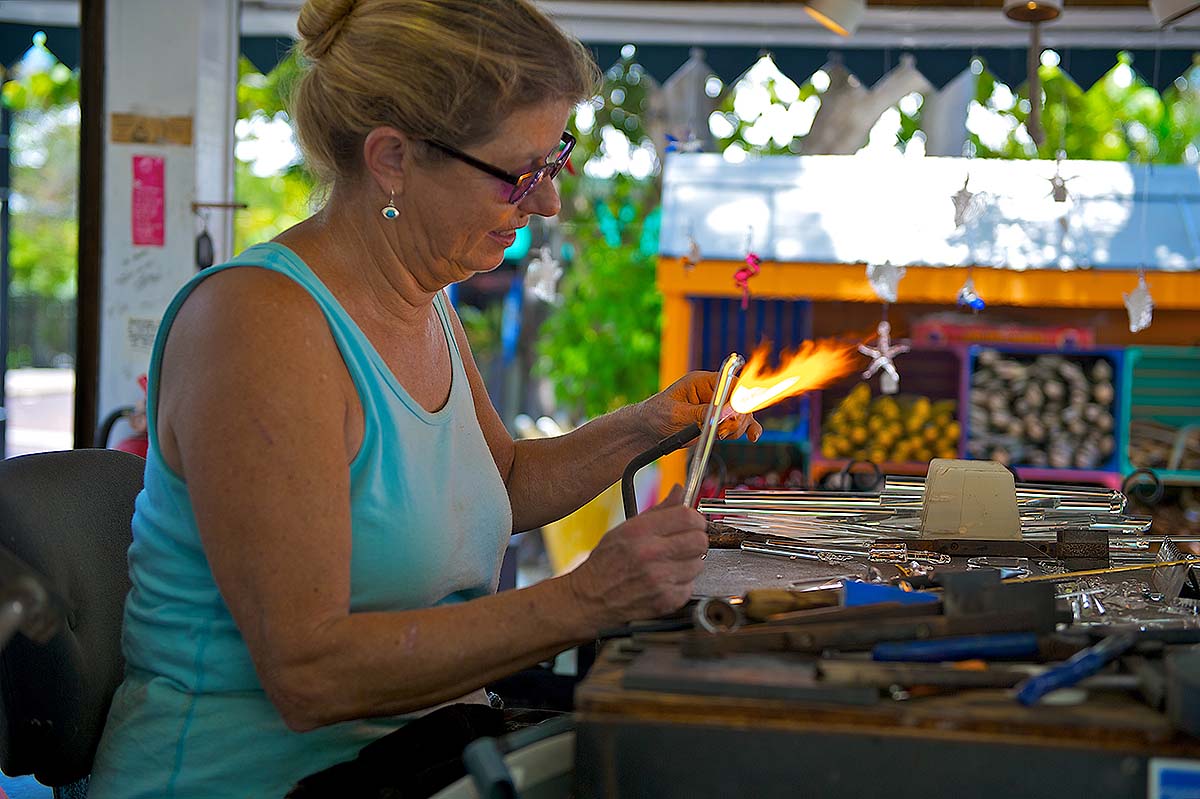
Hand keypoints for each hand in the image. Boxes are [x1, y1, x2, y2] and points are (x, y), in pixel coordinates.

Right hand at [564, 486, 707, 629]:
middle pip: (699, 540)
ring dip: (688, 563)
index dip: (695, 519)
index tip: (693, 523)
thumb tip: (679, 491)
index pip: (688, 517)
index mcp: (639, 531)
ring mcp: (659, 579)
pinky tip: (665, 581)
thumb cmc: (605, 563)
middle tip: (685, 543)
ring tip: (670, 564)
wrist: (590, 598)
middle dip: (695, 540)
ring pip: (698, 564)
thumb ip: (658, 510)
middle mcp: (649, 554)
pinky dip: (682, 584)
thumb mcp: (625, 528)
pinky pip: (690, 586)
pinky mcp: (666, 600)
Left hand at [640, 371, 761, 443]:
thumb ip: (700, 413)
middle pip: (740, 400)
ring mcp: (717, 408)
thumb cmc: (657, 414)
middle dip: (737, 417)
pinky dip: (746, 430)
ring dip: (738, 427)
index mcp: (702, 382)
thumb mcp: (676, 413)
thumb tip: (722, 413)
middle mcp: (713, 393)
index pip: (730, 382)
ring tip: (721, 435)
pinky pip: (737, 425)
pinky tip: (752, 437)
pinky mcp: (717, 423)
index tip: (737, 412)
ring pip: (741, 415)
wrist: (648, 430)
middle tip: (724, 430)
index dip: (738, 396)